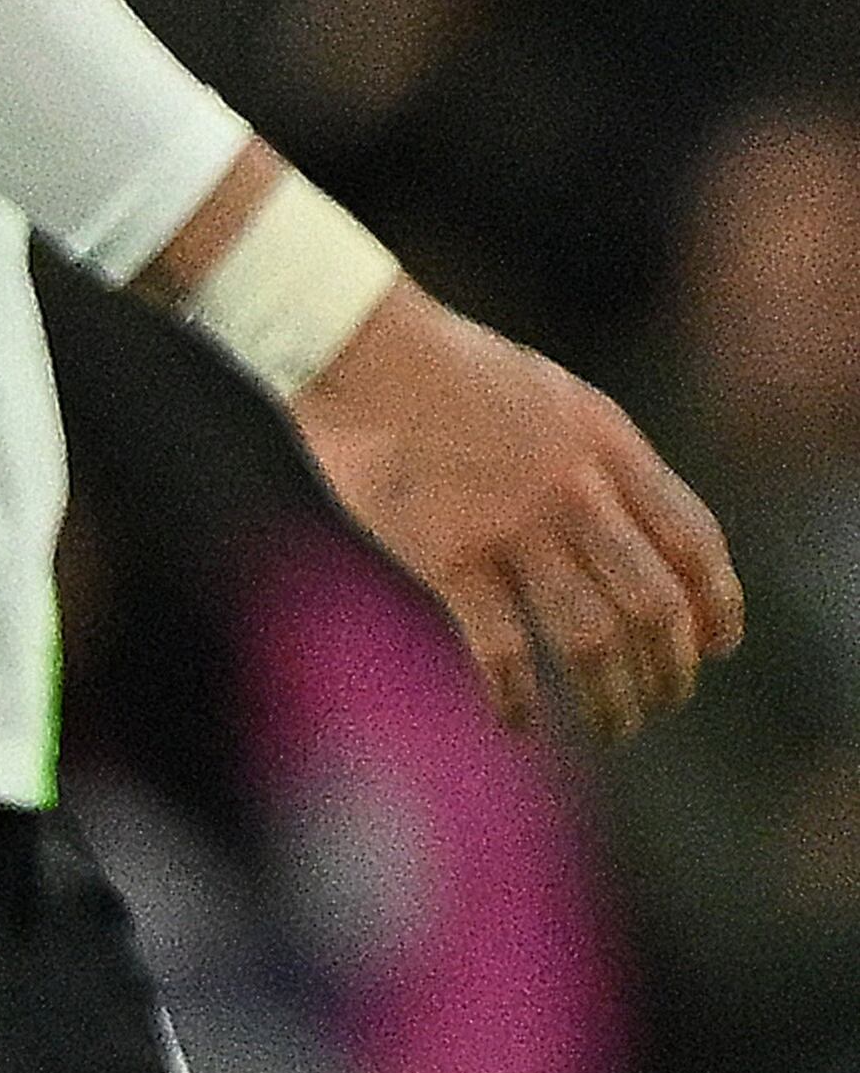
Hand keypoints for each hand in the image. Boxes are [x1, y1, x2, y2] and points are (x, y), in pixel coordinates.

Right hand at [296, 276, 742, 740]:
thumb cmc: (443, 365)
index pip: (696, 543)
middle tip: (662, 702)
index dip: (718, 607)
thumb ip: (595, 458)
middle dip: (671, 670)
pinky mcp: (449, 554)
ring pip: (593, 640)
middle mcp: (576, 489)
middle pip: (655, 606)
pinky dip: (516, 696)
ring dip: (613, 699)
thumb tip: (625, 534)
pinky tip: (518, 721)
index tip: (713, 647)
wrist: (355, 345)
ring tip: (613, 727)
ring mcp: (513, 524)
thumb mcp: (551, 395)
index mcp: (607, 444)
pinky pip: (502, 648)